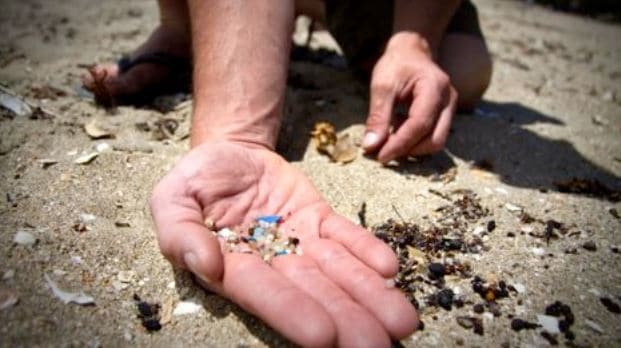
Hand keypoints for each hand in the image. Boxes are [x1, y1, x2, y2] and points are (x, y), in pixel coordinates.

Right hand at [150, 141, 417, 346]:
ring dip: (369, 295)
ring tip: (401, 320)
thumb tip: (206, 264)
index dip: (292, 313)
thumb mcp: (173, 198)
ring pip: (337, 272)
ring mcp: (299, 241)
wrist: (230, 153)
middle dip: (346, 319)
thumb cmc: (195, 180)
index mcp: (231, 266)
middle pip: (312, 294)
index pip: (263, 293)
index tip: (323, 336)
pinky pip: (346, 236)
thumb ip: (180, 232)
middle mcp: (272, 262)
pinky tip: (389, 269)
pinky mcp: (319, 219)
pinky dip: (367, 251)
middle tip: (378, 346)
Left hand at [363, 32, 457, 162]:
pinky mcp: (445, 115)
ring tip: (389, 136)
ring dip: (412, 147)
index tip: (380, 157)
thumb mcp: (382, 86)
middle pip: (435, 139)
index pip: (420, 124)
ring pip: (436, 141)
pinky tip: (398, 128)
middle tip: (382, 152)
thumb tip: (371, 146)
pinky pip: (433, 135)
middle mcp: (448, 100)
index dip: (400, 144)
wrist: (412, 52)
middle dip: (409, 150)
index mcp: (435, 87)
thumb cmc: (396, 65)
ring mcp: (450, 108)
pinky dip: (415, 140)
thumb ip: (377, 116)